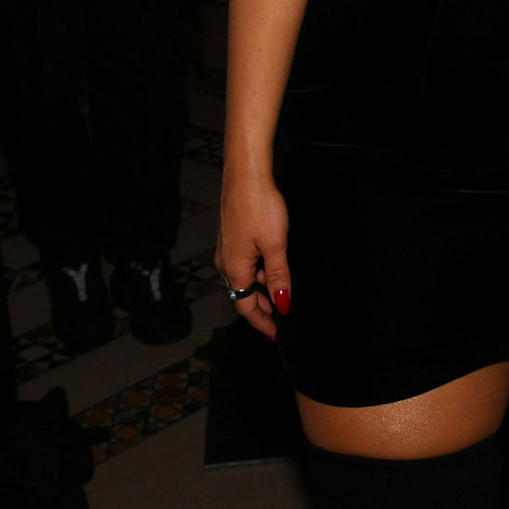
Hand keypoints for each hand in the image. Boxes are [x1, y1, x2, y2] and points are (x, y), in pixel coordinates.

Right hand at [217, 169, 290, 339]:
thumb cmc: (258, 206)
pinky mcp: (233, 237)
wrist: (246, 175)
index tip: (275, 334)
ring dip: (262, 290)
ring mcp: (228, 249)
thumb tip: (282, 303)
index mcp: (234, 269)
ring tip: (282, 296)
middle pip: (244, 295)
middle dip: (262, 310)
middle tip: (281, 320)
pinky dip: (259, 273)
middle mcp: (226, 262)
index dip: (262, 322)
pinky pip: (245, 265)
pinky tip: (273, 269)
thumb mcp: (275, 245)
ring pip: (245, 279)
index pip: (246, 306)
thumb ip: (279, 276)